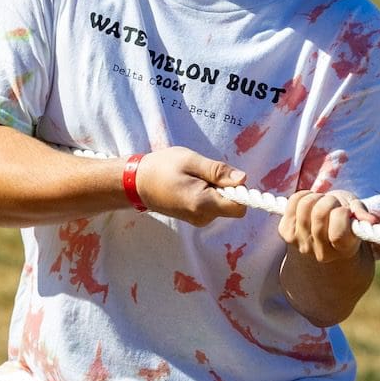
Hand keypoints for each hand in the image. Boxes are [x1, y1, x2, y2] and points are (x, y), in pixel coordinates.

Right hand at [134, 147, 248, 225]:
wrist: (136, 183)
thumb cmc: (161, 167)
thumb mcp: (190, 161)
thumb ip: (217, 171)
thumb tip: (243, 180)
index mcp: (202, 204)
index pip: (239, 207)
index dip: (241, 191)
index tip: (228, 176)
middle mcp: (202, 217)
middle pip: (231, 205)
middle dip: (225, 187)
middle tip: (202, 173)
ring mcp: (198, 220)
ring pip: (222, 205)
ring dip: (215, 189)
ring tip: (193, 178)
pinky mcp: (194, 218)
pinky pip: (212, 206)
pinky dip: (207, 194)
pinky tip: (190, 185)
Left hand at [279, 190, 379, 263]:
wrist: (326, 231)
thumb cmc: (347, 220)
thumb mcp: (358, 214)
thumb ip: (363, 215)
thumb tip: (372, 221)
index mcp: (343, 249)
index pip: (338, 232)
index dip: (341, 213)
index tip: (345, 210)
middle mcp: (321, 252)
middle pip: (319, 213)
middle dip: (329, 201)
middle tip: (334, 204)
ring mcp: (301, 244)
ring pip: (304, 205)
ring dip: (316, 197)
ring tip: (322, 203)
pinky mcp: (285, 233)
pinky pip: (292, 202)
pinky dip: (302, 196)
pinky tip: (310, 203)